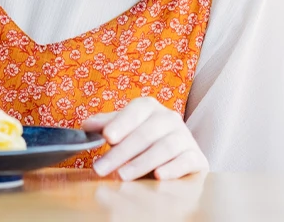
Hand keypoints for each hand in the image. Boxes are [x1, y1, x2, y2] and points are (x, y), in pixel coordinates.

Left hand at [83, 97, 206, 179]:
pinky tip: (158, 176)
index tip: (107, 137)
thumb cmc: (143, 143)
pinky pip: (186, 161)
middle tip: (101, 168)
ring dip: (142, 162)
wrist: (176, 159)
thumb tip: (87, 126)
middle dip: (121, 152)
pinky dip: (172, 169)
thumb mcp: (124, 131)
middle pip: (146, 133)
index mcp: (150, 108)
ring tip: (122, 175)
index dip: (121, 123)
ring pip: (165, 147)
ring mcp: (185, 137)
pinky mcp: (197, 158)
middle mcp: (170, 118)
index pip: (136, 111)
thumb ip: (107, 126)